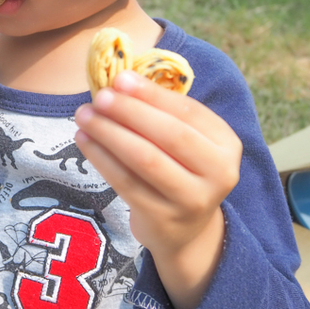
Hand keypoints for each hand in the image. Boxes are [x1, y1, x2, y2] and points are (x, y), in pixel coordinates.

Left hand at [74, 70, 240, 308]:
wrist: (185, 230)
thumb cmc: (178, 168)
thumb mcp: (184, 140)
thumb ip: (161, 111)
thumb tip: (119, 80)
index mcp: (226, 144)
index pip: (188, 112)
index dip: (152, 94)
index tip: (120, 78)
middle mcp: (219, 173)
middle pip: (170, 135)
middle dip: (130, 111)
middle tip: (99, 96)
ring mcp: (192, 200)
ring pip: (145, 160)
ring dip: (109, 133)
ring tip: (83, 115)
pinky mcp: (163, 219)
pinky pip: (126, 182)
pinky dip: (101, 158)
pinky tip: (83, 139)